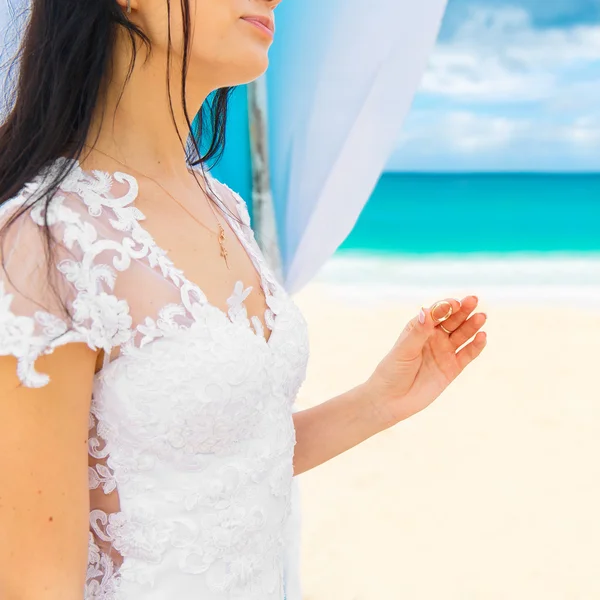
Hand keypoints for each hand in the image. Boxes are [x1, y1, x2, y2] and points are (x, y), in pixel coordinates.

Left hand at [366, 296, 486, 426]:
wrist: (392, 399)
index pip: (436, 312)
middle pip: (452, 320)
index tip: (454, 303)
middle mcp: (434, 337)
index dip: (445, 306)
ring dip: (472, 325)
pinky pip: (467, 354)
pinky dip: (476, 346)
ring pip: (462, 334)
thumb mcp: (404, 349)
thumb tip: (425, 310)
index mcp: (420, 327)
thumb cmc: (393, 371)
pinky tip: (482, 337)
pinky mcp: (453, 368)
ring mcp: (445, 351)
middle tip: (474, 300)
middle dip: (463, 310)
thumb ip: (418, 332)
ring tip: (481, 317)